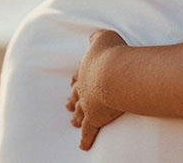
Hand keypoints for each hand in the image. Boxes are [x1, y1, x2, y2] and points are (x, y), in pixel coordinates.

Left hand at [66, 29, 126, 149]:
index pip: (79, 75)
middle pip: (76, 95)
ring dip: (76, 117)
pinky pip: (88, 131)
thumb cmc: (112, 53)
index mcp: (86, 69)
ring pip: (79, 112)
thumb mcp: (104, 37)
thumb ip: (97, 37)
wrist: (115, 73)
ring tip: (72, 122)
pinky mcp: (94, 118)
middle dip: (72, 99)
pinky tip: (83, 146)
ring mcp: (87, 104)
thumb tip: (92, 36)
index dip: (76, 79)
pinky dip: (85, 139)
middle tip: (67, 105)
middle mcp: (83, 87)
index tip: (73, 83)